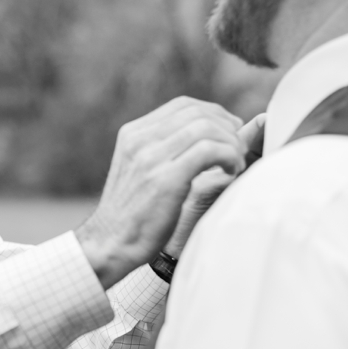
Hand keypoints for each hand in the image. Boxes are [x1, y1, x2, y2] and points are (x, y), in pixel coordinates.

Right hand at [76, 97, 246, 289]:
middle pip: (198, 112)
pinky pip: (211, 150)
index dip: (214, 113)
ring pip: (207, 128)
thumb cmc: (131, 214)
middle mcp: (139, 140)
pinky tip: (232, 173)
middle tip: (238, 150)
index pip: (183, 105)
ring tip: (236, 164)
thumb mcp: (138, 171)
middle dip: (227, 127)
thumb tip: (199, 136)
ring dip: (231, 143)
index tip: (228, 133)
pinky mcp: (166, 179)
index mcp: (132, 134)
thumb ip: (160, 150)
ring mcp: (151, 157)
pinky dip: (230, 157)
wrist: (109, 243)